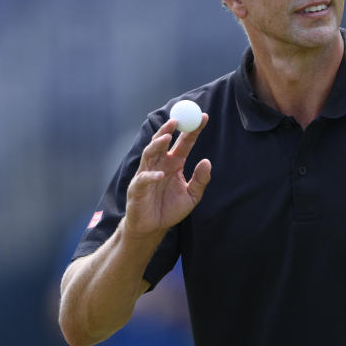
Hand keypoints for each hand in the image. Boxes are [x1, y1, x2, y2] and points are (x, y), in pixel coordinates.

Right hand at [123, 114, 211, 238]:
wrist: (153, 228)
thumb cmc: (170, 209)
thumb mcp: (192, 196)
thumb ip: (201, 180)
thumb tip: (207, 161)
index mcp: (174, 163)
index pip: (184, 142)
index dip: (193, 129)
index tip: (204, 117)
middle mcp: (160, 164)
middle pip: (163, 141)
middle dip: (170, 128)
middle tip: (179, 119)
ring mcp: (147, 173)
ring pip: (150, 153)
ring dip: (157, 144)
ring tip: (167, 136)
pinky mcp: (138, 188)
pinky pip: (144, 179)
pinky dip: (151, 177)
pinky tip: (160, 176)